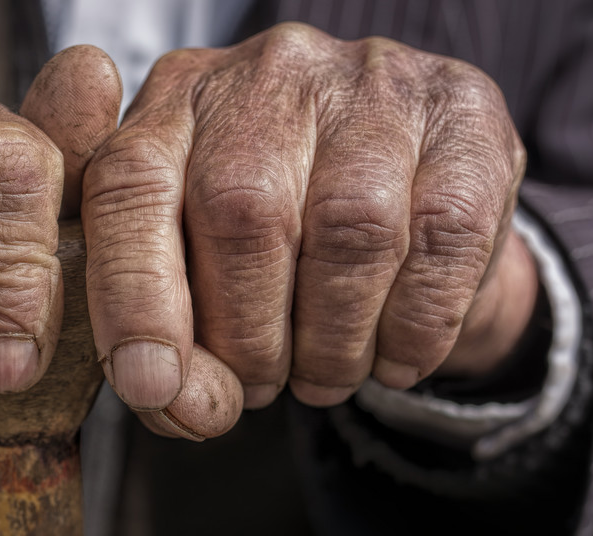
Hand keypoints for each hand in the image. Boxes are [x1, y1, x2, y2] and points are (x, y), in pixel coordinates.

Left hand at [82, 22, 532, 436]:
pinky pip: (443, 236)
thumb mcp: (194, 270)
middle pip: (242, 214)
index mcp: (173, 105)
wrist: (404, 195)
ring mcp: (371, 82)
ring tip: (324, 378)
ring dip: (334, 342)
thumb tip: (176, 403)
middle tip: (260, 387)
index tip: (151, 385)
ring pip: (349, 229)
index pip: (129, 189)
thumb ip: (163, 334)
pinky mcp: (463, 112)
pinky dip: (414, 326)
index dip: (134, 298)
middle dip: (248, 337)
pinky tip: (395, 357)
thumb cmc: (273, 242)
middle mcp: (268, 74)